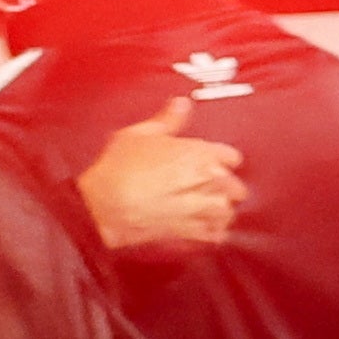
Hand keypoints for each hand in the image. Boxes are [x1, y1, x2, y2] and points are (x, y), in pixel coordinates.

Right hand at [76, 101, 246, 261]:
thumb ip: (169, 120)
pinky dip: (211, 232)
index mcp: (202, 154)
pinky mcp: (192, 231)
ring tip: (203, 208)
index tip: (209, 163)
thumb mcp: (140, 134)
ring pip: (228, 211)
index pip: (231, 157)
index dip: (219, 160)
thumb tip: (182, 104)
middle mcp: (209, 182)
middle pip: (235, 187)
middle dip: (223, 187)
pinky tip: (201, 227)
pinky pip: (215, 234)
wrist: (102, 205)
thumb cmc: (118, 168)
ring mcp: (203, 209)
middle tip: (204, 187)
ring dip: (219, 210)